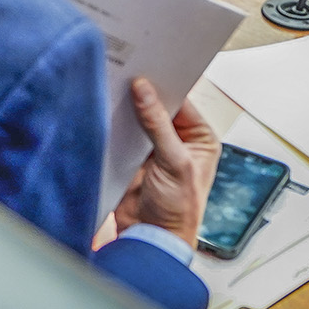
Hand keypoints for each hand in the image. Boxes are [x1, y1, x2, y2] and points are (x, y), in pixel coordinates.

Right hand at [113, 77, 220, 248]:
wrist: (151, 238)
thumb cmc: (178, 210)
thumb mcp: (174, 163)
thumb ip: (158, 126)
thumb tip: (145, 91)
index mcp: (200, 139)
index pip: (183, 102)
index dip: (166, 86)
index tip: (148, 70)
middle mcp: (179, 140)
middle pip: (159, 107)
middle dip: (144, 94)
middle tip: (128, 74)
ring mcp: (154, 147)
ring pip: (139, 117)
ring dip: (127, 108)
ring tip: (114, 87)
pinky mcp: (132, 155)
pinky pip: (123, 131)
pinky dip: (116, 122)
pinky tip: (107, 110)